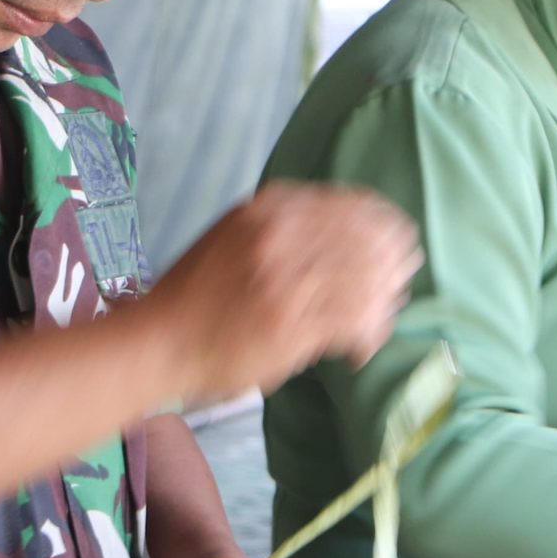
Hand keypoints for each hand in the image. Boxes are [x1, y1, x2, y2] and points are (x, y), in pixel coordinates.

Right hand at [140, 182, 421, 403]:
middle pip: (368, 241)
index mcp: (270, 208)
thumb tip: (346, 232)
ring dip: (382, 304)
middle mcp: (282, 235)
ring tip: (377, 321)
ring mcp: (289, 278)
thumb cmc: (194, 295)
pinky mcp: (293, 323)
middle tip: (398, 284)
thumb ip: (284, 226)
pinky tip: (359, 351)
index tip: (398, 240)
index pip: (352, 205)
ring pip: (367, 282)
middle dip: (392, 264)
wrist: (158, 341)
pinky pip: (354, 322)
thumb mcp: (235, 235)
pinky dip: (367, 337)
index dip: (383, 224)